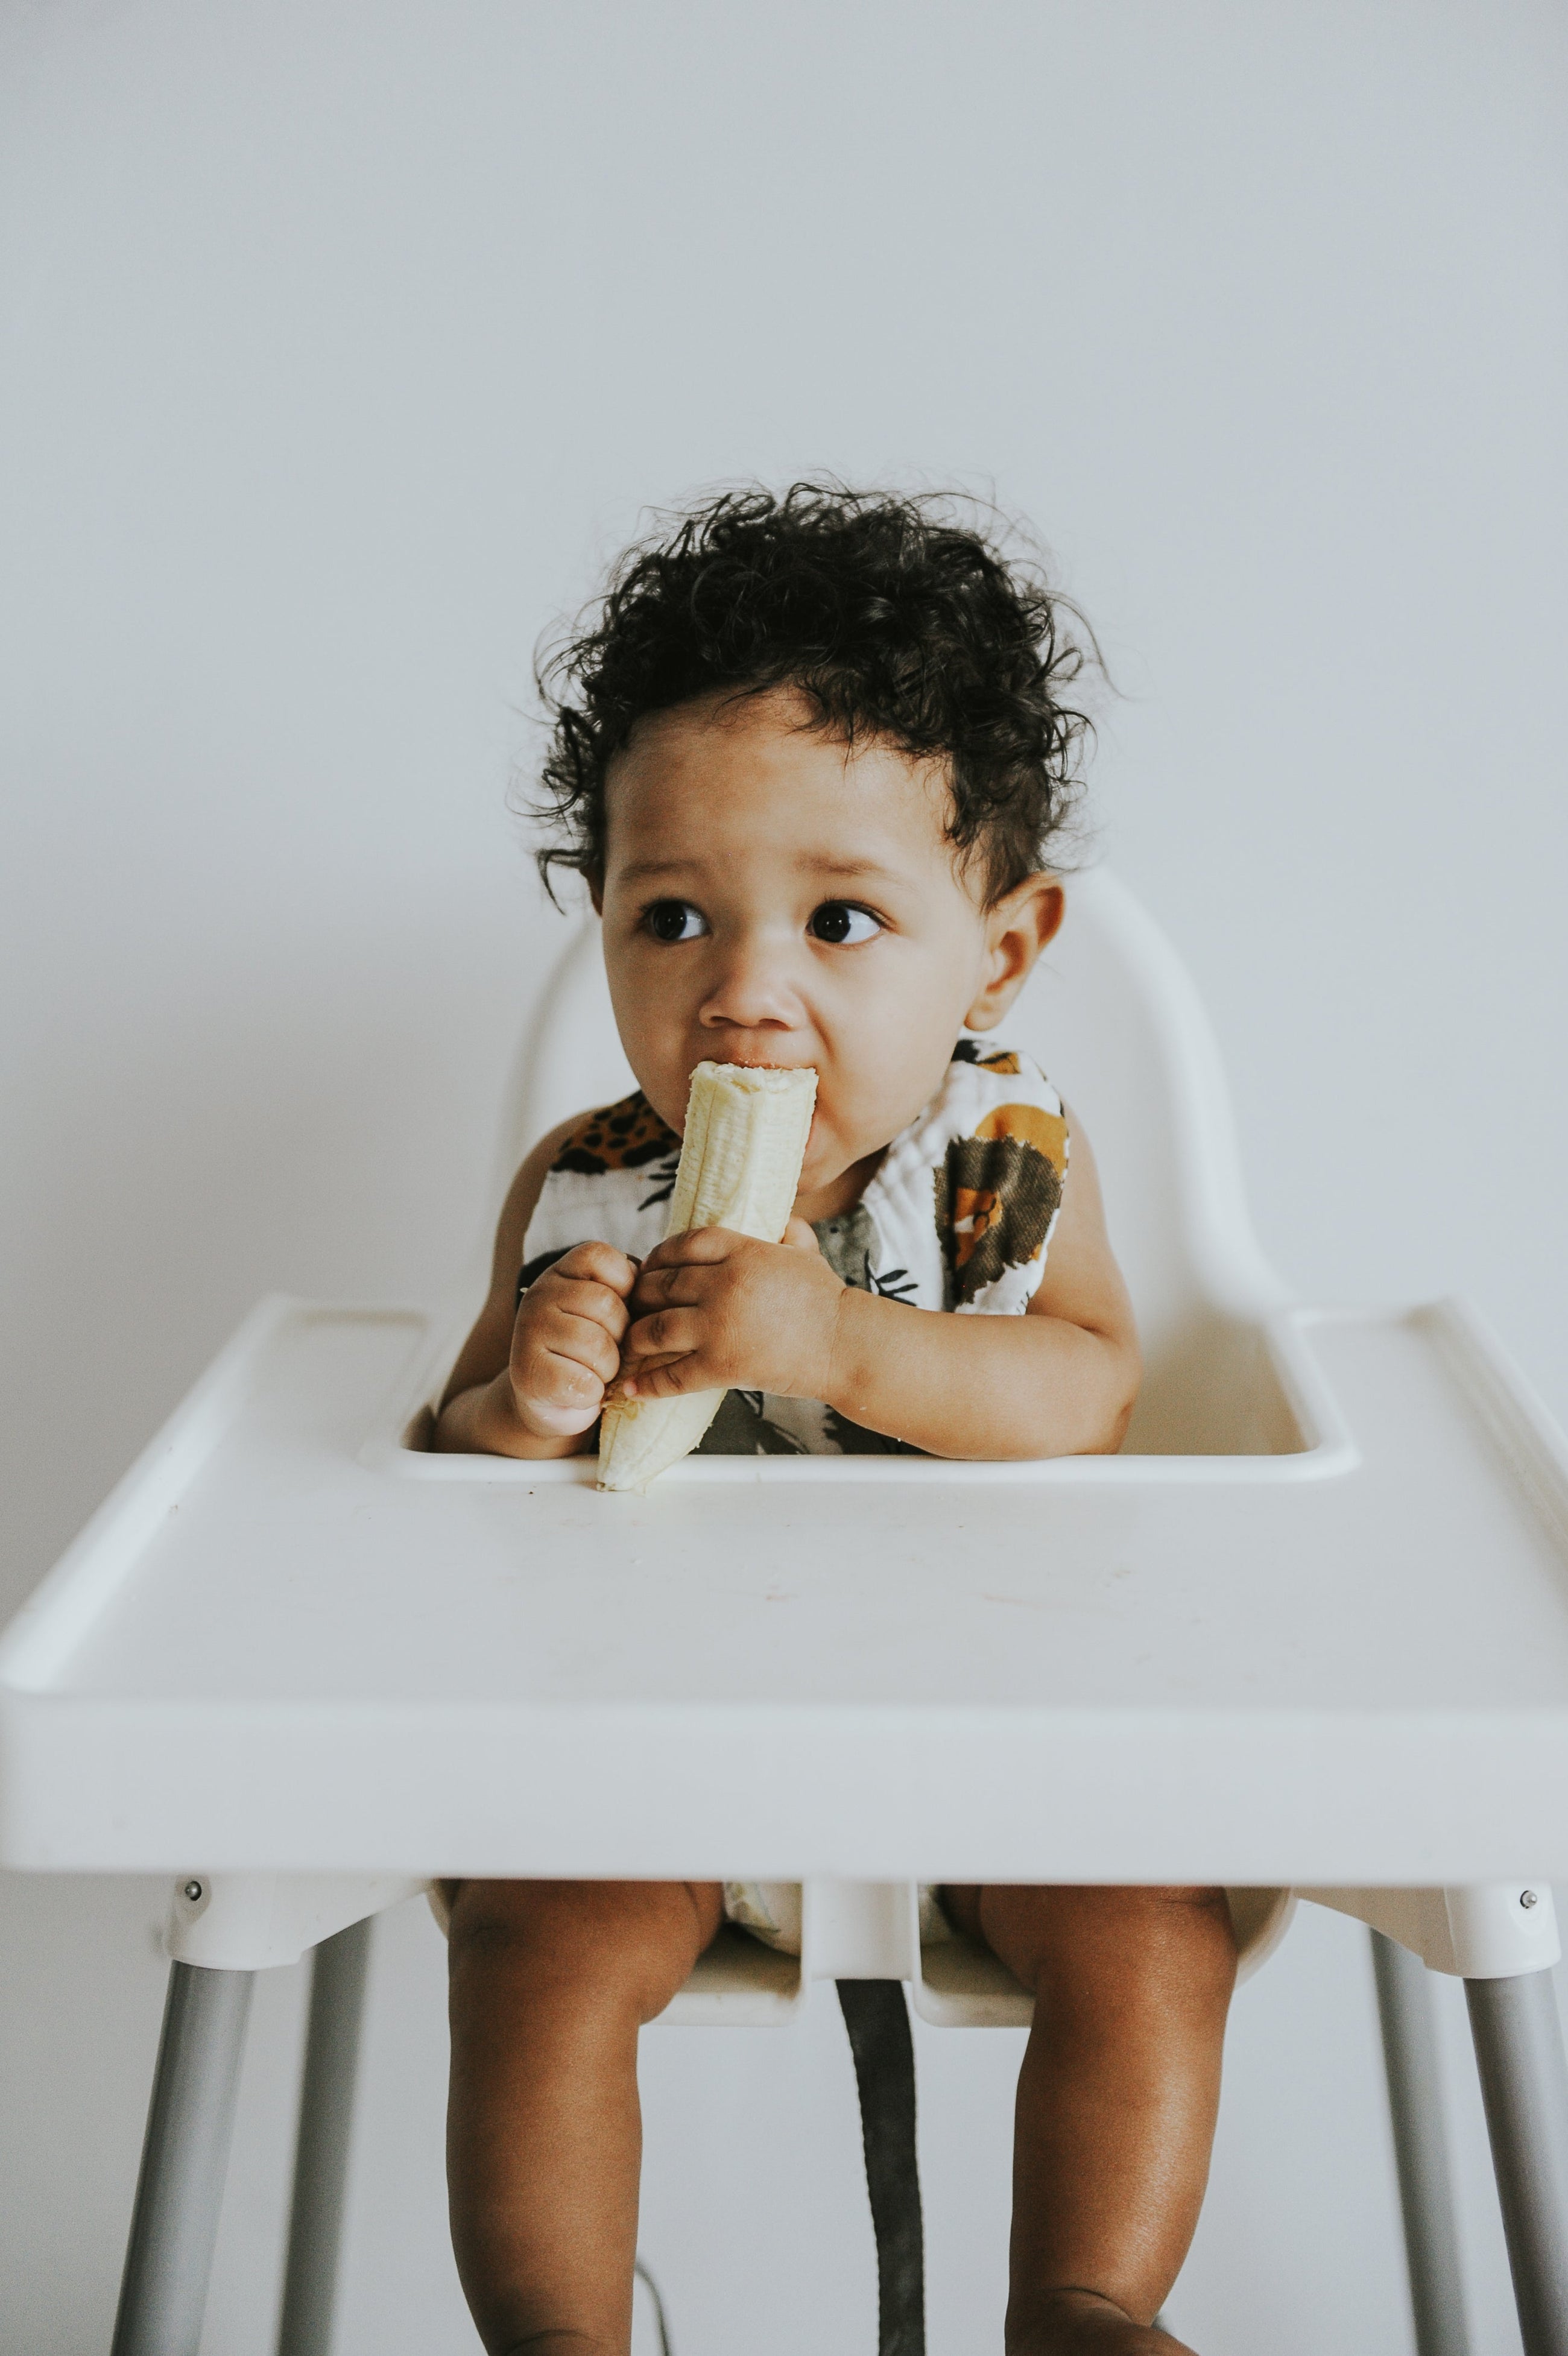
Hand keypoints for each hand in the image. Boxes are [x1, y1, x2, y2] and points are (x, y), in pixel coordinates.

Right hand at [509, 1241, 636, 1437]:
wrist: (551, 1403)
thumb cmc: (592, 1351)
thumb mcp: (608, 1311)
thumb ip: (628, 1290)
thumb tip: (654, 1284)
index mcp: (561, 1272)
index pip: (602, 1257)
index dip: (625, 1287)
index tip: (617, 1313)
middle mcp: (539, 1294)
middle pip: (606, 1304)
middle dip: (621, 1337)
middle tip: (608, 1351)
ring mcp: (529, 1332)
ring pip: (597, 1344)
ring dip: (608, 1368)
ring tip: (595, 1372)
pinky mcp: (529, 1373)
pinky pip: (582, 1381)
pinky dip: (592, 1393)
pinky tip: (581, 1391)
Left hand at [618, 1218, 843, 1401]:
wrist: (845, 1344)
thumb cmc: (827, 1299)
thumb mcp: (806, 1252)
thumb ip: (787, 1230)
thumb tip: (778, 1218)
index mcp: (743, 1251)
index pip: (684, 1244)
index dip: (660, 1254)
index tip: (650, 1266)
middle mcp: (725, 1283)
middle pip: (661, 1284)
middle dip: (640, 1296)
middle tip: (633, 1305)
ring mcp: (721, 1325)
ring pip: (656, 1328)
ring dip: (636, 1336)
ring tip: (630, 1343)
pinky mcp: (723, 1365)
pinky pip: (673, 1375)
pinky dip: (648, 1382)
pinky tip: (632, 1386)